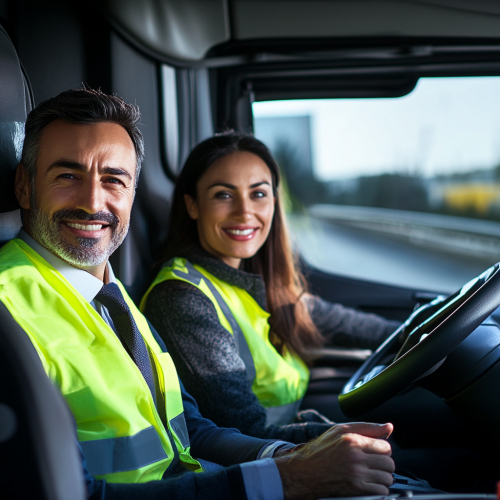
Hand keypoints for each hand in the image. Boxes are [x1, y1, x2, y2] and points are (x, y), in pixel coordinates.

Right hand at [274, 422, 394, 499]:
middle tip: (372, 464)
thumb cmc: (322, 449)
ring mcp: (356, 474)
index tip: (374, 452)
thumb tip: (389, 427)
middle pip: (389, 463)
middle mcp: (355, 457)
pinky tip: (368, 484)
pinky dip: (378, 489)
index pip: (386, 447)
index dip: (382, 450)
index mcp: (353, 440)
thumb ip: (367, 427)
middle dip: (383, 464)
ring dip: (382, 478)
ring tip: (370, 474)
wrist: (305, 471)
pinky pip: (381, 491)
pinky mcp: (356, 489)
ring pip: (387, 478)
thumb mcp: (341, 430)